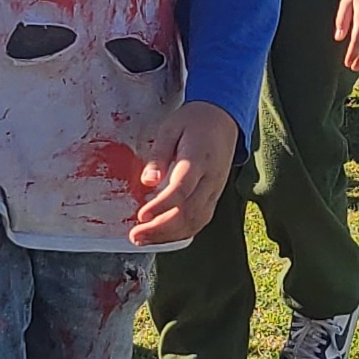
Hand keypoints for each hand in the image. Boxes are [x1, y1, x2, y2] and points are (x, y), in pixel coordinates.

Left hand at [130, 101, 237, 245]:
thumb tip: (147, 181)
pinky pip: (201, 220)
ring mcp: (215, 190)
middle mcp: (210, 179)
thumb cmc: (193, 121)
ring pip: (196, 221)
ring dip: (169, 235)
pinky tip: (163, 236)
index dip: (161, 206)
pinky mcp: (215, 196)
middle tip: (135, 234)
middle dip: (160, 228)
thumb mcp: (170, 129)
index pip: (181, 190)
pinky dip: (182, 232)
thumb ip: (159, 155)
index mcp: (198, 159)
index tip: (141, 215)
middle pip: (189, 212)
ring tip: (144, 239)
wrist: (223, 119)